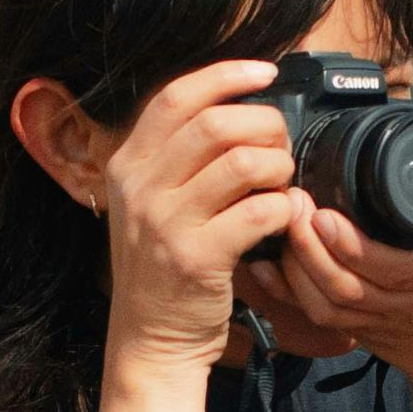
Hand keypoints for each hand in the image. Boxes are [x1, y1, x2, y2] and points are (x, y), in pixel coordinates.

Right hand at [98, 59, 300, 378]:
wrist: (149, 339)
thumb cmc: (162, 269)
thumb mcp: (149, 203)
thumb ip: (176, 158)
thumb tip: (234, 109)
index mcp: (127, 164)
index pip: (177, 97)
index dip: (226, 75)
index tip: (265, 72)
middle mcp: (141, 188)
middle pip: (217, 123)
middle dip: (265, 124)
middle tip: (280, 145)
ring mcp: (166, 223)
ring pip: (244, 162)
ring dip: (278, 166)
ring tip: (282, 182)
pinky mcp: (197, 258)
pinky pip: (259, 212)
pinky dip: (284, 208)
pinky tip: (285, 216)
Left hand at [242, 172, 412, 411]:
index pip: (394, 267)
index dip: (352, 246)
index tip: (323, 213)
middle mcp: (410, 304)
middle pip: (346, 284)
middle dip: (308, 245)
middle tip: (290, 203)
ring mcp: (380, 323)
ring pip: (325, 303)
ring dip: (295, 266)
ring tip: (281, 222)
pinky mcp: (360, 333)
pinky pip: (317, 317)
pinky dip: (287, 291)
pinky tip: (267, 262)